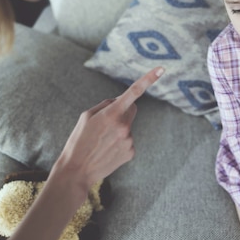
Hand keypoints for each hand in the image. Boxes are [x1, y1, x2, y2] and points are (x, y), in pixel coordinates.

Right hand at [54, 66, 164, 193]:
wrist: (77, 171)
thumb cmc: (79, 141)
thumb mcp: (86, 116)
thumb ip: (106, 105)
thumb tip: (121, 101)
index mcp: (112, 114)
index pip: (134, 92)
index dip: (149, 79)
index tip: (162, 69)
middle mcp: (124, 126)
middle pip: (132, 108)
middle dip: (123, 110)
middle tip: (105, 123)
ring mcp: (129, 140)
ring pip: (128, 126)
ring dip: (118, 129)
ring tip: (102, 141)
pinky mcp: (131, 152)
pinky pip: (128, 140)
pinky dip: (119, 142)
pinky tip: (107, 150)